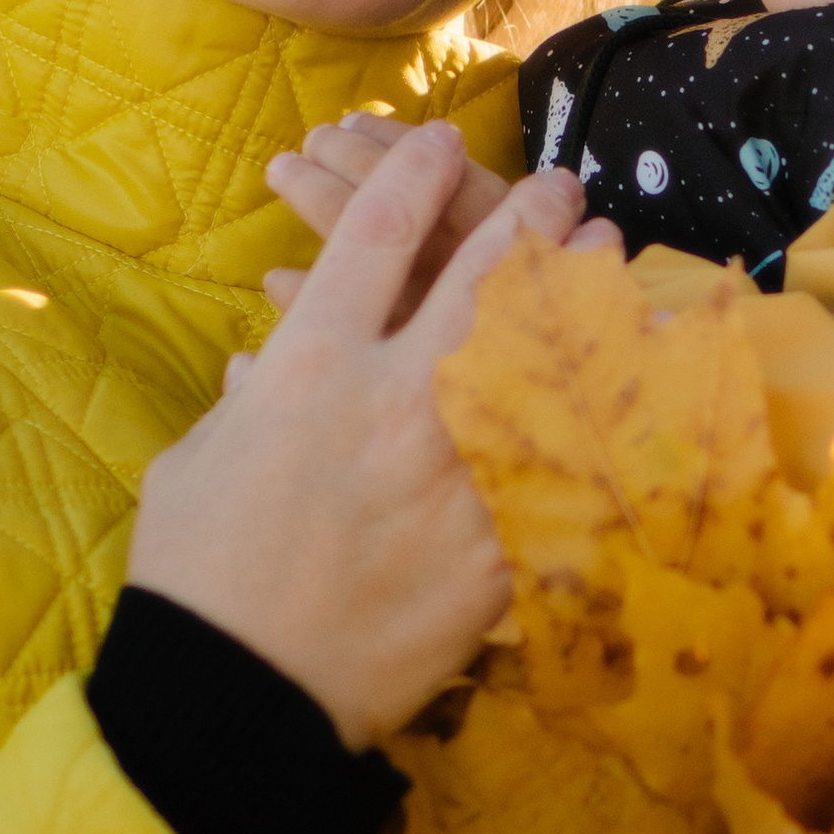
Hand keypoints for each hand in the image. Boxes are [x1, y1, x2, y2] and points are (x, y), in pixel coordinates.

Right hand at [126, 124, 580, 747]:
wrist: (235, 691)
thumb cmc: (197, 574)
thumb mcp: (199, 461)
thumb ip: (248, 404)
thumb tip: (267, 375)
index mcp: (308, 369)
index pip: (373, 237)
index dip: (411, 175)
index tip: (439, 141)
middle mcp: (390, 401)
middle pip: (480, 275)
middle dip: (527, 215)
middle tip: (561, 188)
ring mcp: (453, 471)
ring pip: (541, 353)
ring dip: (582, 295)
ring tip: (608, 256)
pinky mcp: (494, 544)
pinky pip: (566, 464)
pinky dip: (607, 416)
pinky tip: (636, 379)